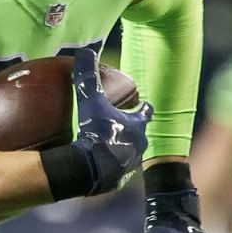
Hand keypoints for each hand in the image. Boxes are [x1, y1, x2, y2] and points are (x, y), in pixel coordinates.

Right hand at [70, 49, 153, 194]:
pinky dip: (109, 164)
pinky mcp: (117, 180)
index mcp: (136, 125)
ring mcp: (129, 165)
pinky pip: (116, 170)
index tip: (142, 103)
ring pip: (129, 152)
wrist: (90, 170)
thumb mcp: (90, 101)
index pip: (145, 111)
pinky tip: (98, 163)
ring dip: (121, 147)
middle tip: (118, 123)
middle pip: (138, 133)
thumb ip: (87, 76)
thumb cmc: (95, 133)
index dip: (142, 106)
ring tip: (107, 144)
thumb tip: (85, 51)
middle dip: (131, 128)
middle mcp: (139, 145)